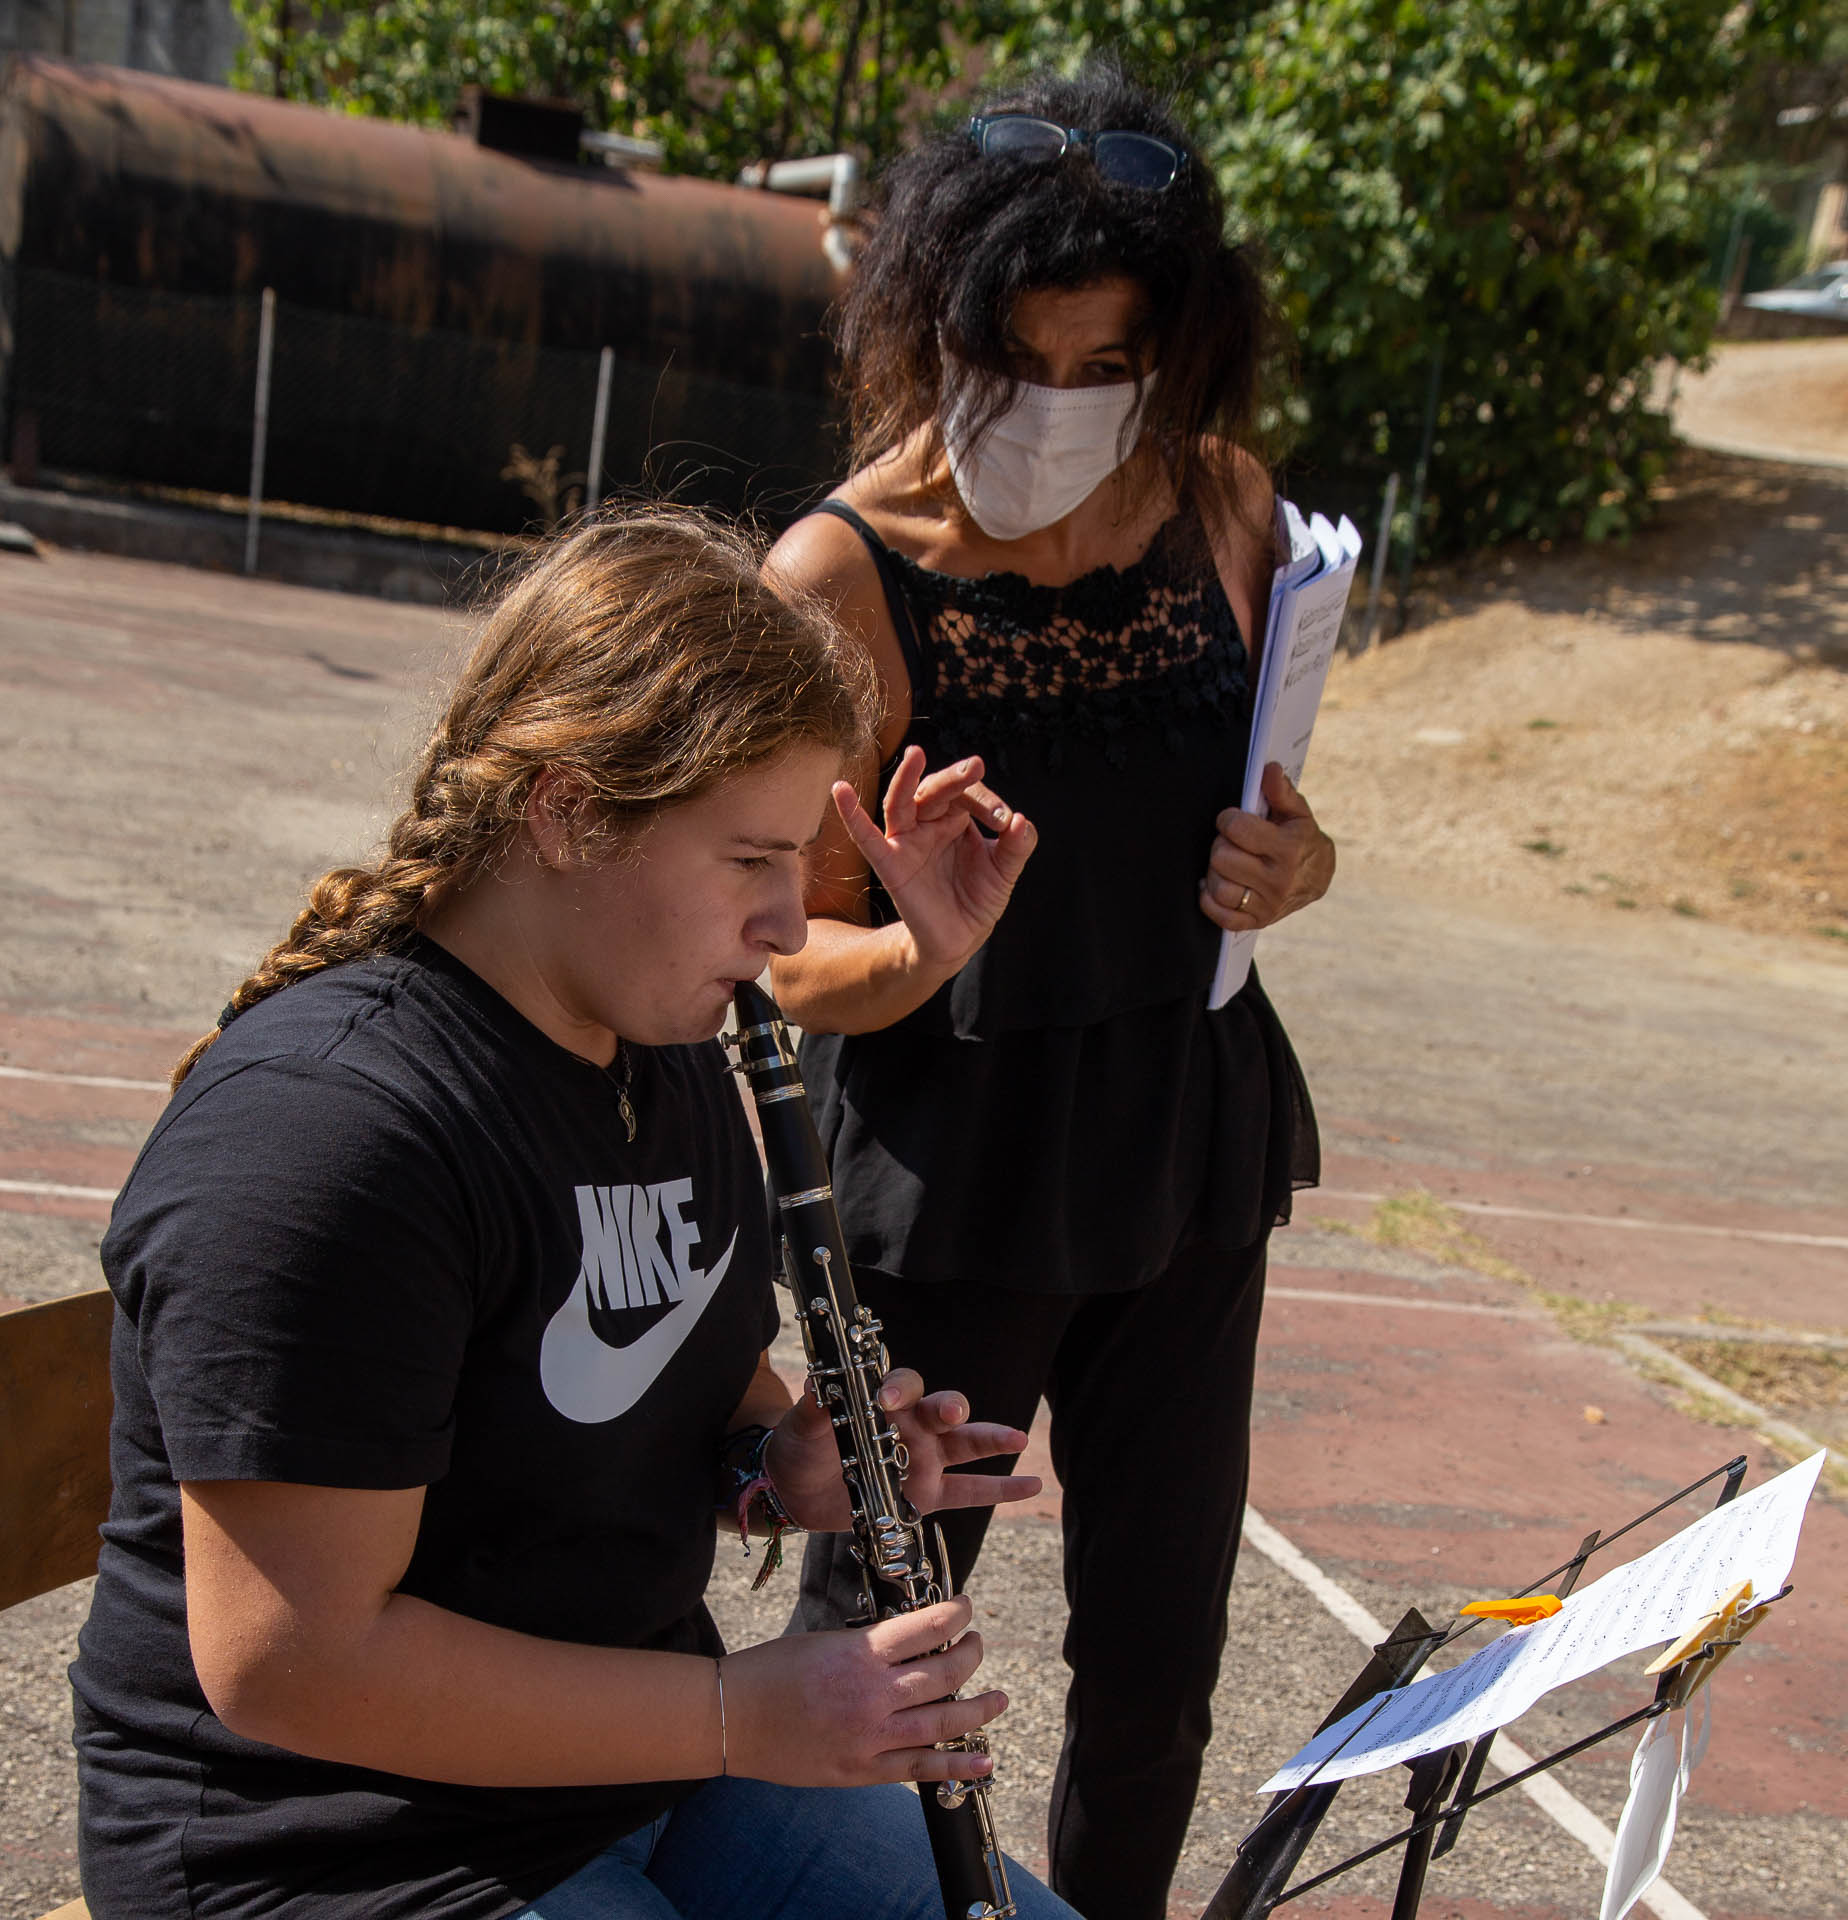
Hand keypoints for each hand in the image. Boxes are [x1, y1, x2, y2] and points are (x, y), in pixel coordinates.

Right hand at [722, 1597, 1003, 1786]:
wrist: (732, 1719)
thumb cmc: (771, 1672)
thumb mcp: (825, 1641)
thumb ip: (869, 1647)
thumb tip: (912, 1645)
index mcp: (860, 1653)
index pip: (926, 1627)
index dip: (957, 1615)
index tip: (967, 1609)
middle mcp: (872, 1695)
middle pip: (944, 1674)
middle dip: (971, 1656)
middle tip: (978, 1646)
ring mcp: (870, 1737)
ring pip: (943, 1723)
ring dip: (978, 1709)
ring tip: (999, 1698)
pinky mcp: (862, 1771)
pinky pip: (920, 1769)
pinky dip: (957, 1765)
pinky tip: (985, 1760)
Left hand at [766, 1369, 1038, 1533]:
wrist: (795, 1488)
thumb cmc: (801, 1446)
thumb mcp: (804, 1426)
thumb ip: (817, 1407)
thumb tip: (817, 1383)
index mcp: (884, 1404)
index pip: (903, 1386)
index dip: (900, 1389)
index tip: (887, 1401)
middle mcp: (911, 1426)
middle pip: (942, 1409)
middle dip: (950, 1407)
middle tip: (949, 1412)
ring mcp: (923, 1460)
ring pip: (965, 1445)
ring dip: (991, 1440)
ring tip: (1018, 1437)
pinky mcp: (926, 1495)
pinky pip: (970, 1491)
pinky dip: (1001, 1489)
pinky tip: (1032, 1485)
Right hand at [832, 746, 1036, 973]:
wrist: (960, 938)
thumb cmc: (978, 898)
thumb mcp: (1004, 872)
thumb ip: (1016, 847)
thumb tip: (1023, 821)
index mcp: (957, 818)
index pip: (967, 796)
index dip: (987, 803)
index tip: (1006, 822)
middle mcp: (929, 823)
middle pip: (935, 790)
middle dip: (954, 778)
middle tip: (975, 766)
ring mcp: (907, 841)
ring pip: (902, 802)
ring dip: (907, 778)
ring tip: (916, 754)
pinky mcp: (891, 865)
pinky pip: (867, 838)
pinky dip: (851, 814)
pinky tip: (840, 790)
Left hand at [1199, 762, 1335, 933]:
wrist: (1318, 877)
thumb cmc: (1302, 839)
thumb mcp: (1297, 812)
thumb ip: (1281, 791)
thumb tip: (1269, 770)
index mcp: (1288, 849)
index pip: (1237, 829)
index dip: (1228, 819)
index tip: (1232, 819)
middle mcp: (1278, 880)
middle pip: (1222, 858)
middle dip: (1221, 844)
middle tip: (1231, 842)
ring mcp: (1268, 904)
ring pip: (1219, 887)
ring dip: (1215, 871)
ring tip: (1227, 862)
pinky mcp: (1257, 921)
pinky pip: (1221, 916)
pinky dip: (1210, 900)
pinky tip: (1216, 884)